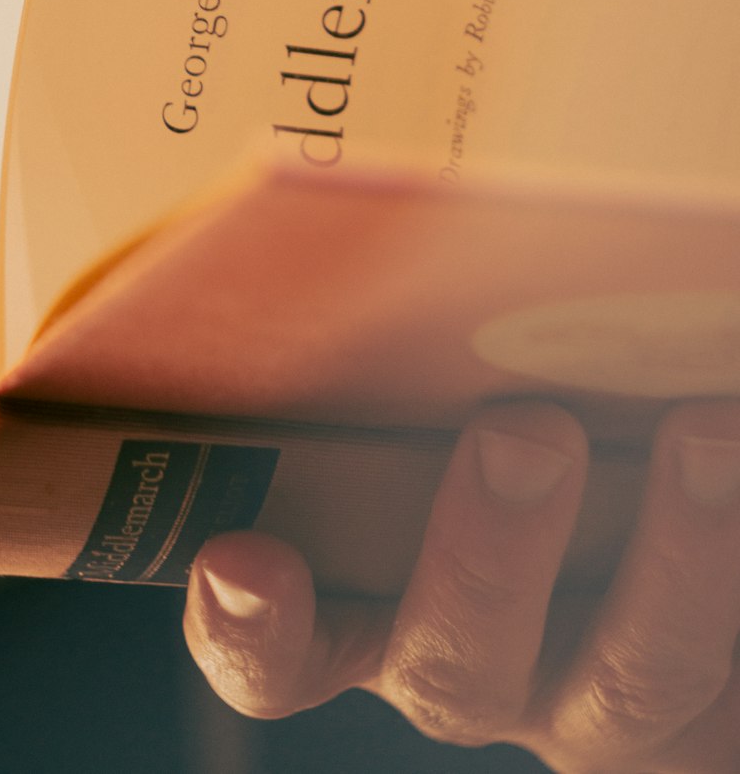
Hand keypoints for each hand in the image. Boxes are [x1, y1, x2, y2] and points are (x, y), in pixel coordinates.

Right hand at [184, 400, 739, 772]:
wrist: (609, 526)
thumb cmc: (454, 431)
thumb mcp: (411, 404)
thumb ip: (381, 355)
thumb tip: (386, 221)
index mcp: (354, 606)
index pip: (273, 653)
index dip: (251, 624)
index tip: (238, 552)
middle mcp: (460, 661)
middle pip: (450, 665)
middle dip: (488, 558)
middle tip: (526, 432)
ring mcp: (582, 694)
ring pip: (621, 679)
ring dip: (670, 558)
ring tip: (701, 430)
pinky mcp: (691, 707)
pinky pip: (725, 671)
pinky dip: (734, 550)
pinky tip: (732, 424)